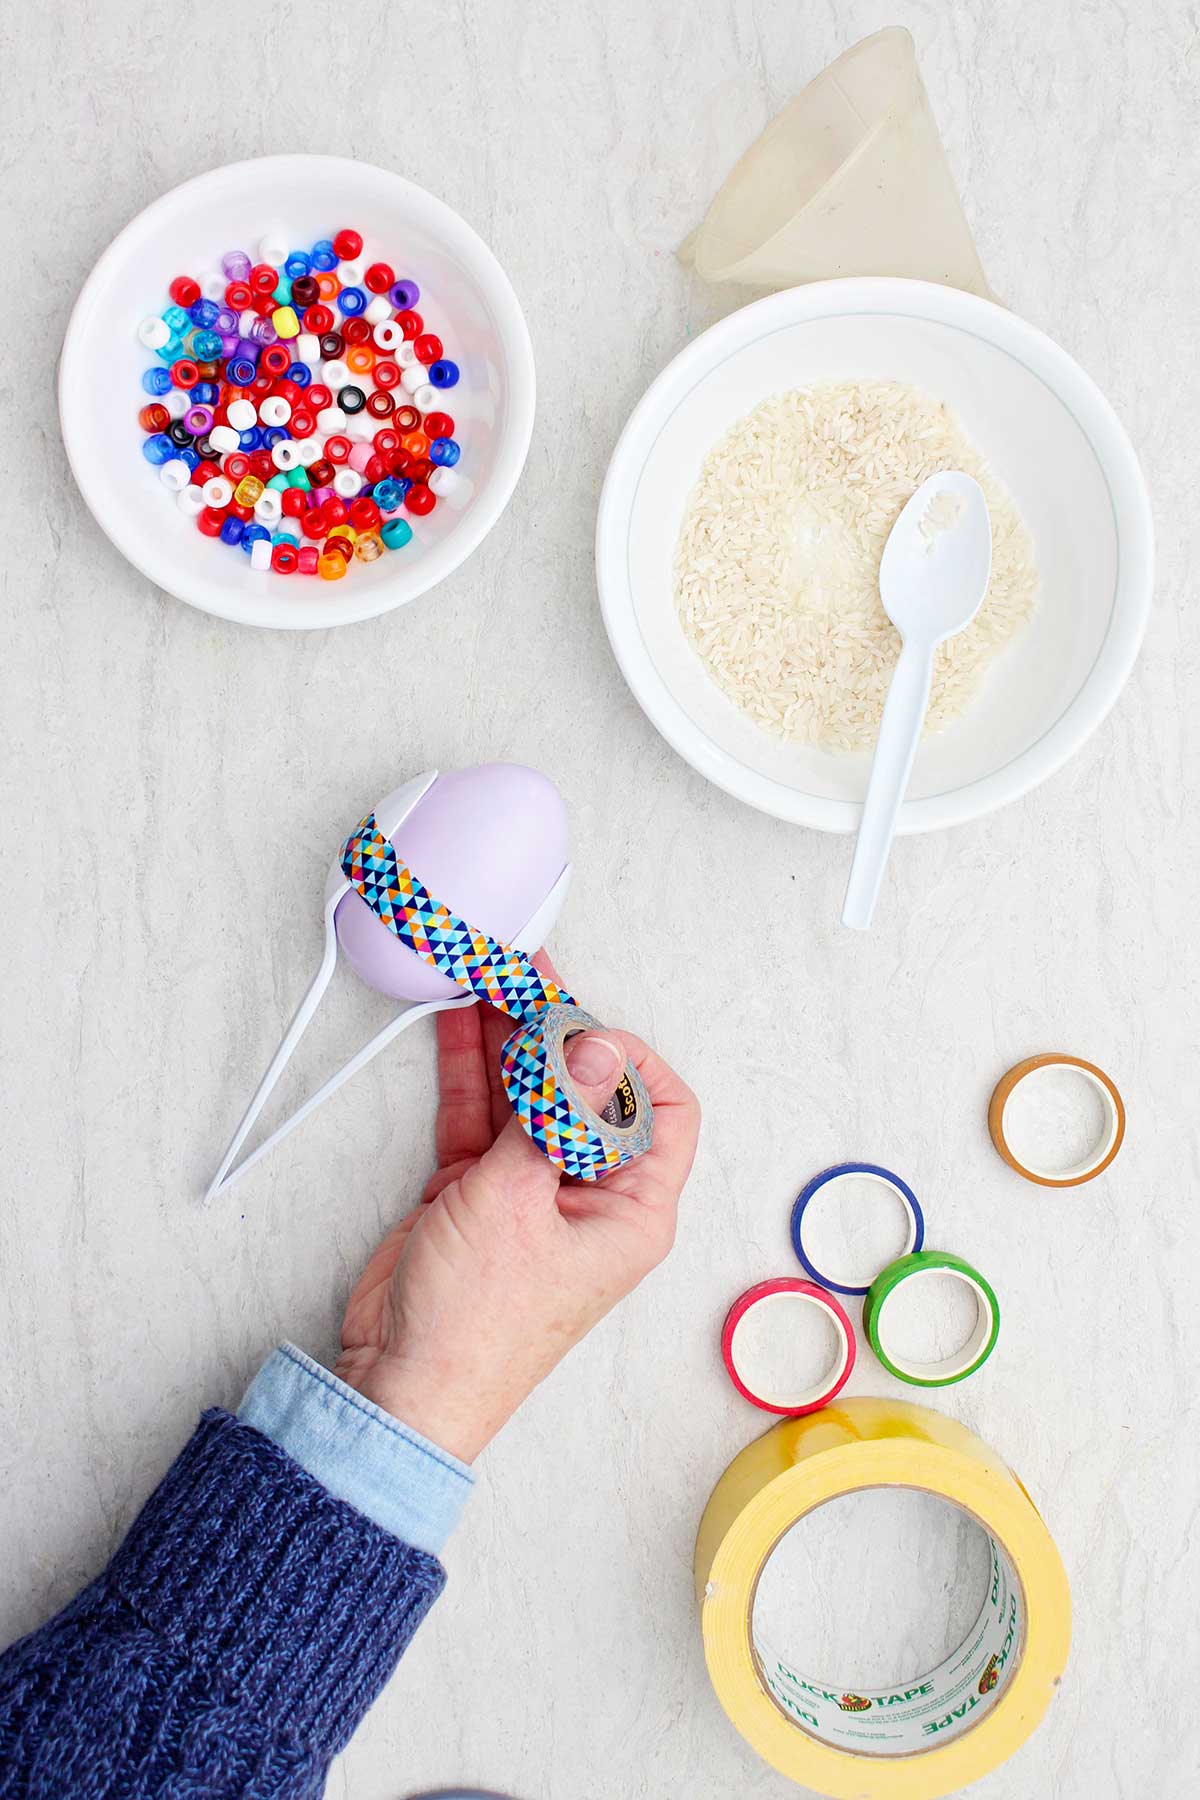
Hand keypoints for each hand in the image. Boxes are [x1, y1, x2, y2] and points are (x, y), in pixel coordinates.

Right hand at [334, 958, 699, 1460]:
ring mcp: (534, 1190)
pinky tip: (458, 1019)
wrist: (402, 1385)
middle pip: (588, 1091)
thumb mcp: (517, 1203)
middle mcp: (590, 1194)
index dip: (631, 1059)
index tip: (582, 1027)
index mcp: (631, 1208)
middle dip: (559, 1030)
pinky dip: (470, 1071)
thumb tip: (596, 1048)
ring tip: (488, 975)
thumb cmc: (476, 1325)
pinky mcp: (481, 1191)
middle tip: (527, 973)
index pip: (664, 1110)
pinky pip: (484, 1116)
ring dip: (509, 1038)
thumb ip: (550, 1117)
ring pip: (531, 1095)